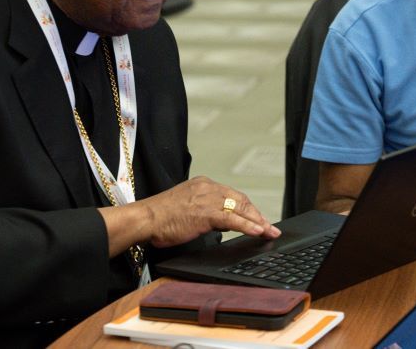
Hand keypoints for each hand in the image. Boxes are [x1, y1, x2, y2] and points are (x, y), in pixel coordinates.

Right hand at [139, 176, 280, 247]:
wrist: (146, 219)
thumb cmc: (160, 218)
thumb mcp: (186, 208)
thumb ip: (205, 211)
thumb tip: (222, 222)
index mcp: (202, 184)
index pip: (232, 195)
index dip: (247, 208)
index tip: (256, 218)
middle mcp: (208, 187)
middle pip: (240, 200)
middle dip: (257, 214)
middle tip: (269, 226)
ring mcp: (208, 198)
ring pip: (240, 208)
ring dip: (258, 221)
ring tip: (269, 232)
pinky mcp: (206, 212)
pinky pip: (233, 219)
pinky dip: (248, 226)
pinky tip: (258, 232)